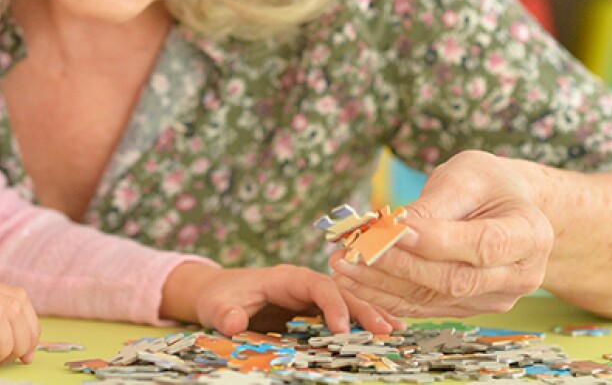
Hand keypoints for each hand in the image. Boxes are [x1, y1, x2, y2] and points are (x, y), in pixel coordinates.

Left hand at [163, 262, 403, 336]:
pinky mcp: (313, 311)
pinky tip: (384, 333)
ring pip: (347, 302)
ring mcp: (311, 298)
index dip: (332, 304)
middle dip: (364, 309)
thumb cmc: (218, 296)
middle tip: (387, 331)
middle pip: (340, 292)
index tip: (343, 329)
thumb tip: (233, 322)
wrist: (218, 294)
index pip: (316, 284)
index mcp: (285, 277)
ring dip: (371, 315)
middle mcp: (304, 284)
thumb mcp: (215, 305)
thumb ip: (224, 313)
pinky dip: (362, 323)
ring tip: (396, 332)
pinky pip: (342, 315)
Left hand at [331, 150, 552, 316]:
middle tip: (353, 251)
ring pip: (435, 298)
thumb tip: (394, 229)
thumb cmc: (487, 183)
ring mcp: (496, 298)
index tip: (393, 228)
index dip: (437, 241)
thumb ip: (435, 204)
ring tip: (342, 267)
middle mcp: (520, 274)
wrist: (508, 206)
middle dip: (398, 265)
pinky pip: (425, 307)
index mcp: (530, 234)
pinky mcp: (470, 308)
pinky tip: (354, 282)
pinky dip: (387, 296)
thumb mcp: (466, 176)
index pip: (483, 245)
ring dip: (383, 285)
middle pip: (455, 279)